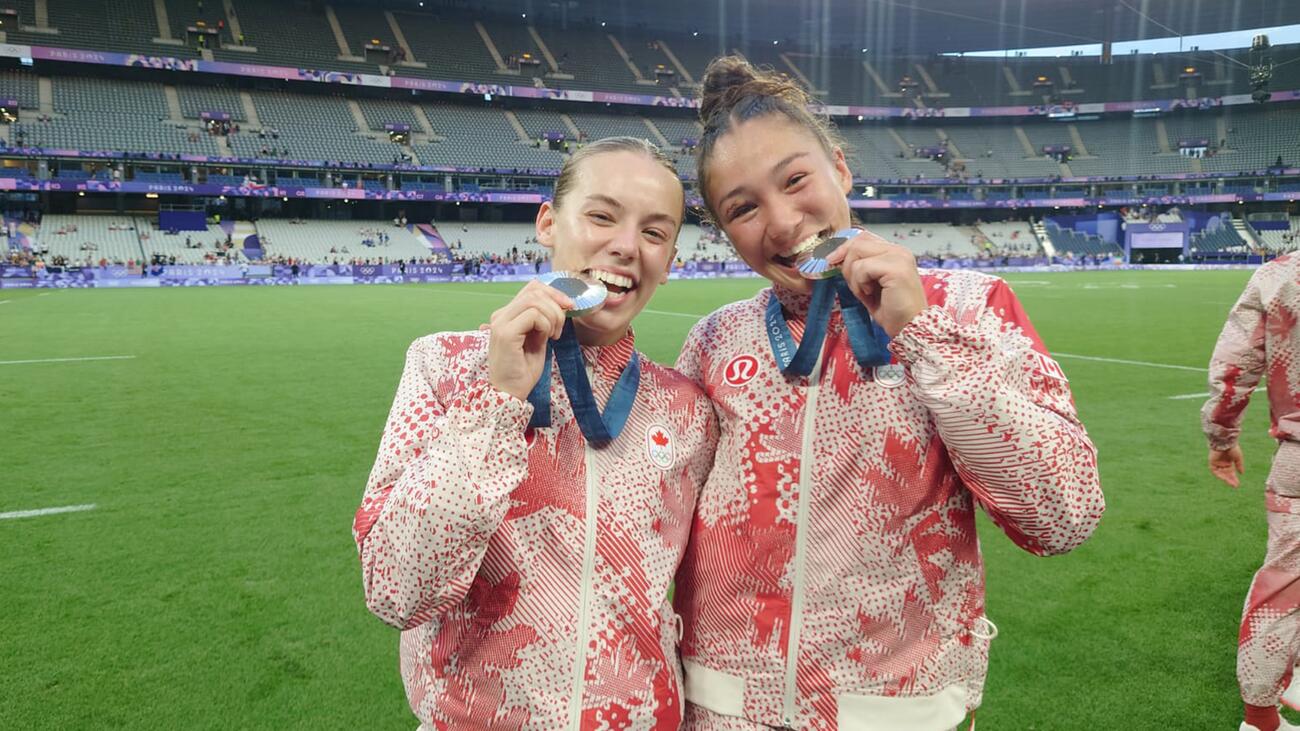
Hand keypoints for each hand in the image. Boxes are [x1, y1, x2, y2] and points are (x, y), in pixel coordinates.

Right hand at [487, 280, 572, 400]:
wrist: (509, 392)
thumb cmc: (523, 370)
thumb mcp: (538, 339)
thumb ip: (543, 321)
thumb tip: (561, 304)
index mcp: (507, 314)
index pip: (531, 288)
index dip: (553, 292)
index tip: (568, 307)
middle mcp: (500, 315)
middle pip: (534, 291)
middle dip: (556, 305)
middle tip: (561, 328)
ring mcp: (501, 323)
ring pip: (535, 301)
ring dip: (553, 317)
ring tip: (553, 335)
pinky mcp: (505, 333)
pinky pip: (533, 315)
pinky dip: (546, 325)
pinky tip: (547, 339)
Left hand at [824, 230, 927, 336]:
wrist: (908, 327)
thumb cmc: (891, 310)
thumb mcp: (869, 284)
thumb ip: (857, 268)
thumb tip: (835, 258)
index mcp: (894, 252)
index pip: (863, 237)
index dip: (844, 247)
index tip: (832, 260)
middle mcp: (898, 250)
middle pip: (858, 242)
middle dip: (846, 263)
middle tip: (853, 285)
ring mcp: (898, 257)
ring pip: (857, 253)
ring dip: (854, 277)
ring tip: (866, 292)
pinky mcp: (896, 268)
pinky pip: (862, 268)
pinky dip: (860, 284)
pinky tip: (870, 294)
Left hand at [1208, 446, 1243, 487]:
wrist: (1225, 442)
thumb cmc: (1232, 448)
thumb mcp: (1238, 458)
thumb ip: (1239, 465)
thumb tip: (1242, 473)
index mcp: (1228, 461)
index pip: (1231, 472)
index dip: (1234, 478)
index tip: (1237, 484)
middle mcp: (1222, 463)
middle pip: (1226, 474)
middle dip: (1230, 480)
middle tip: (1235, 486)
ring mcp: (1217, 463)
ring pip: (1221, 473)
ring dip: (1226, 479)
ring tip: (1232, 484)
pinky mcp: (1212, 462)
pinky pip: (1215, 471)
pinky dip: (1219, 475)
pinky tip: (1224, 479)